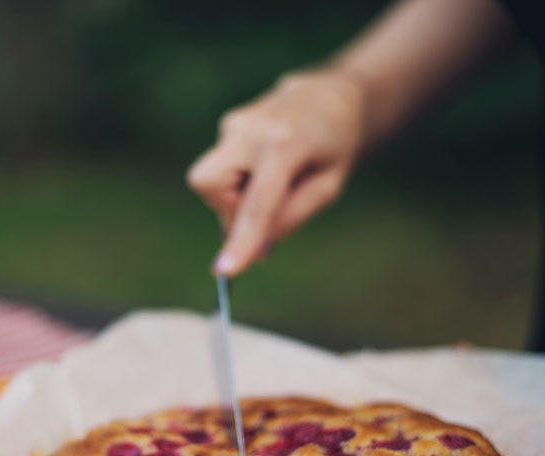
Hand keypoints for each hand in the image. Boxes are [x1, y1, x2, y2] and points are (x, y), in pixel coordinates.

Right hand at [187, 69, 366, 276]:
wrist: (331, 95)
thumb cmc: (335, 144)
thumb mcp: (328, 186)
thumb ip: (292, 217)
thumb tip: (256, 249)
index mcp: (285, 144)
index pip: (257, 202)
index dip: (241, 239)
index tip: (224, 270)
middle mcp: (251, 129)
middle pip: (209, 183)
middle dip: (226, 208)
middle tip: (264, 209)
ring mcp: (234, 123)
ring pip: (212, 180)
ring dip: (238, 195)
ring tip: (274, 180)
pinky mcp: (228, 125)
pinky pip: (221, 169)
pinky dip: (240, 180)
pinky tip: (266, 166)